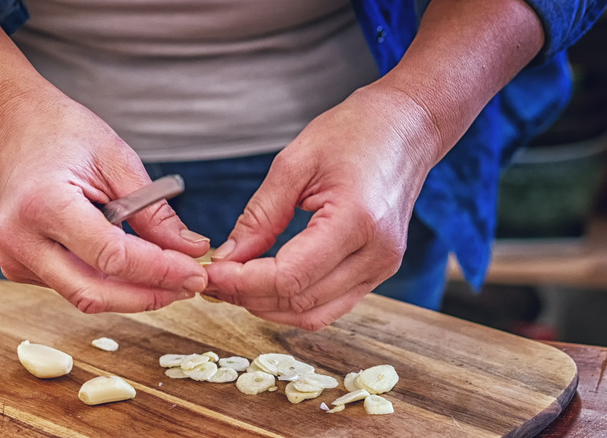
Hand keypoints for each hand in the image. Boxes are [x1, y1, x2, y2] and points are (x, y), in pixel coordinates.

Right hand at [0, 90, 209, 312]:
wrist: (10, 128)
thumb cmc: (62, 134)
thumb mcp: (117, 160)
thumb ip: (153, 211)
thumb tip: (191, 250)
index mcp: (43, 204)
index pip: (111, 257)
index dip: (159, 271)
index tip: (195, 272)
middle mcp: (21, 239)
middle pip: (94, 293)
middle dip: (148, 296)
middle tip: (189, 285)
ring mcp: (15, 257)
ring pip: (85, 295)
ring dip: (132, 293)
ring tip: (171, 277)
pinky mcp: (18, 266)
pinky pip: (73, 285)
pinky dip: (109, 282)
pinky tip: (134, 267)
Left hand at [204, 83, 441, 329]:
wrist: (406, 127)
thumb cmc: (356, 131)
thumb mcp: (295, 163)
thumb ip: (260, 216)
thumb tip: (227, 258)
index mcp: (357, 221)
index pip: (289, 277)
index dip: (243, 283)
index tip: (211, 273)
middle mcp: (376, 254)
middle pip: (300, 301)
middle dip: (248, 297)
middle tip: (213, 280)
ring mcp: (382, 267)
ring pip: (314, 314)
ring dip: (268, 306)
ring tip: (234, 285)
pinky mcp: (379, 271)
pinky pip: (330, 305)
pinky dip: (293, 303)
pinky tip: (265, 285)